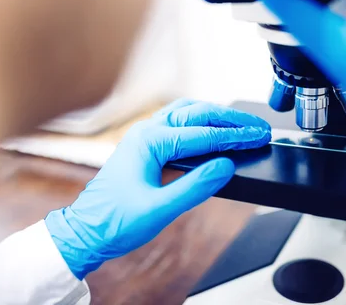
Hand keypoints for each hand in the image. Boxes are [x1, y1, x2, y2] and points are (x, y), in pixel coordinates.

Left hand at [45, 99, 270, 279]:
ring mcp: (146, 135)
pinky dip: (202, 122)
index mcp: (149, 141)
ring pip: (188, 113)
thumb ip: (195, 187)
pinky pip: (180, 123)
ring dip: (217, 116)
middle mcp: (147, 131)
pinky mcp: (147, 145)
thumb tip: (226, 166)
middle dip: (231, 119)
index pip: (203, 135)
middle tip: (259, 126)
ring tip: (242, 123)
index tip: (259, 136)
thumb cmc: (115, 221)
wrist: (86, 231)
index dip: (234, 137)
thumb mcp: (159, 209)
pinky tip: (214, 129)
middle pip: (198, 114)